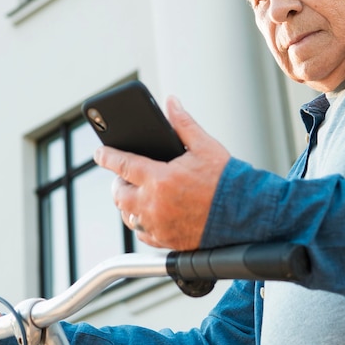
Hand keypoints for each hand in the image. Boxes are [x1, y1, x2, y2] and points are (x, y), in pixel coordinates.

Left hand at [94, 96, 230, 249]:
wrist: (245, 215)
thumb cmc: (226, 181)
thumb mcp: (205, 146)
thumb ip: (183, 123)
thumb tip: (171, 102)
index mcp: (160, 179)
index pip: (122, 164)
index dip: (107, 156)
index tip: (99, 153)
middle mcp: (154, 205)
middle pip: (119, 194)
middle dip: (118, 183)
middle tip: (124, 175)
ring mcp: (159, 225)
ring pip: (128, 216)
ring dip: (128, 204)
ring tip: (136, 193)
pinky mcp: (167, 241)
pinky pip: (143, 233)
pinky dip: (142, 222)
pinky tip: (151, 212)